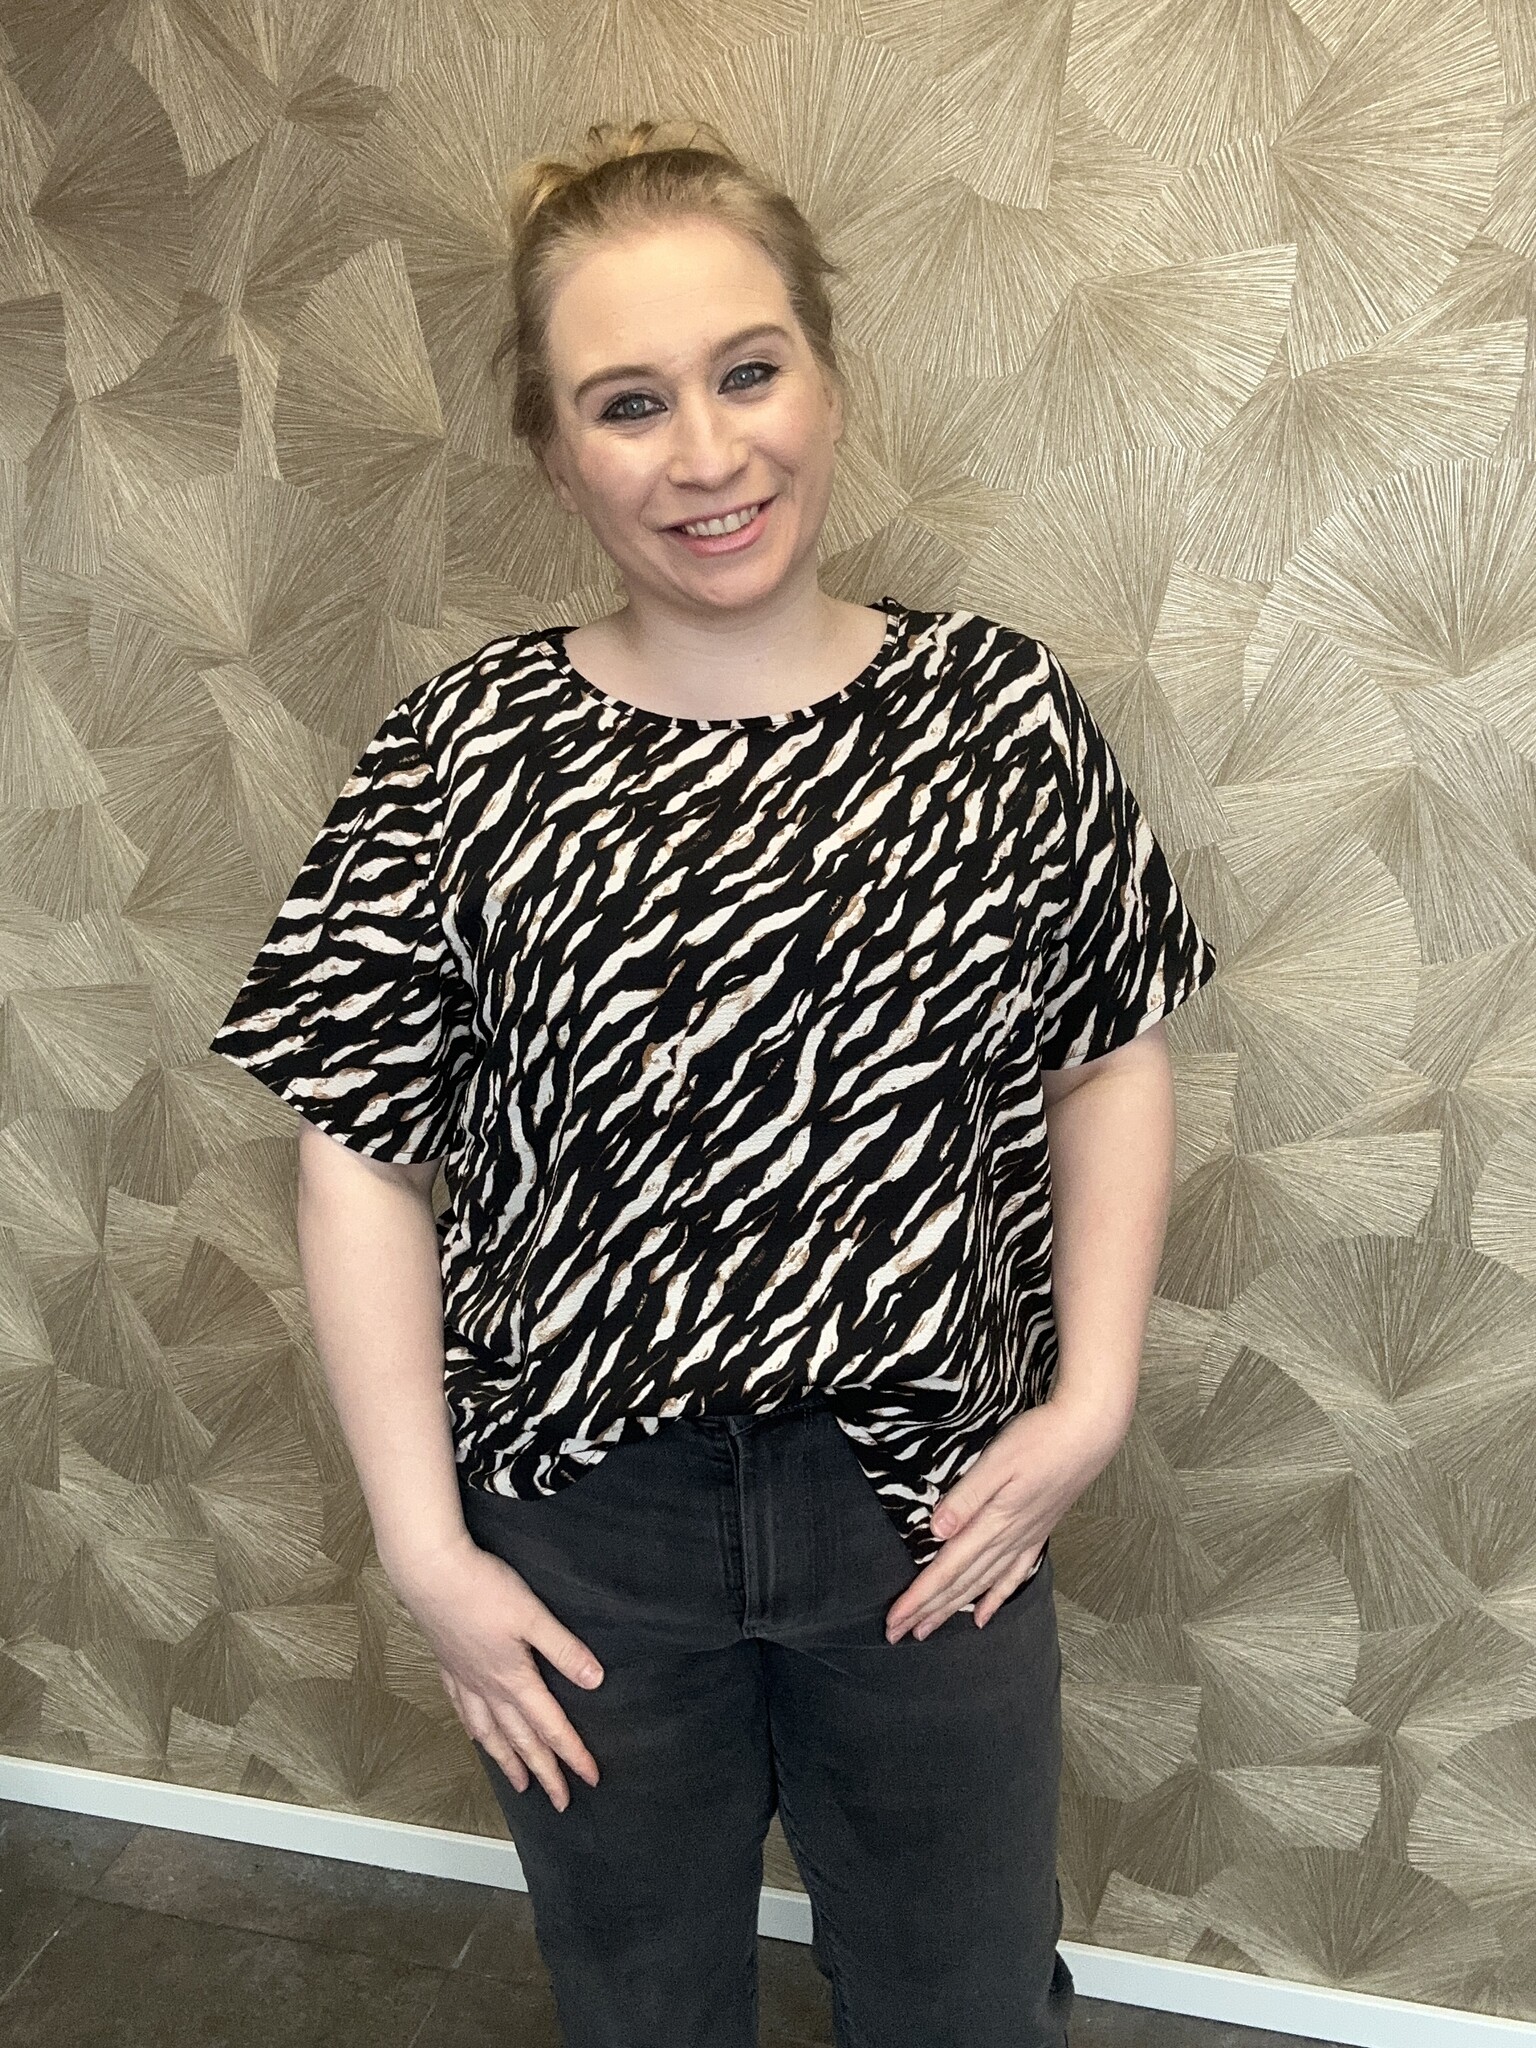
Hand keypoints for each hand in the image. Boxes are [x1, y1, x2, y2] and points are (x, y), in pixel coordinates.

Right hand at [395, 1536, 606, 1811]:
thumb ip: (564, 1649)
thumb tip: (595, 1680)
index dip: (573, 1755)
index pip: (550, 1727)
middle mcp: (488, 1688)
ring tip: (517, 1783)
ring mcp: (465, 1679)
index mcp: (514, 1678)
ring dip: (506, 1760)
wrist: (429, 1574)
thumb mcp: (533, 1615)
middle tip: (559, 1801)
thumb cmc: (482, 1589)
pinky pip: (463, 1710)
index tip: (590, 1780)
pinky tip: (476, 1734)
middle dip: (543, 1772)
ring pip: (489, 1733)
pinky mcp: (448, 1665)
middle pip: (521, 1740)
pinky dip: (474, 1730)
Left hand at [884, 1388, 1128, 1642]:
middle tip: (897, 1635)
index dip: (919, 1597)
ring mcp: (1025, 1539)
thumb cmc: (1040, 1440)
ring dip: (953, 1609)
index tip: (895, 1620)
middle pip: (960, 1584)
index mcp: (994, 1523)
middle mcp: (1008, 1539)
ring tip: (929, 1630)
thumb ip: (966, 1497)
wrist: (1088, 1435)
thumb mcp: (997, 1461)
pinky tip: (982, 1616)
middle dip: (927, 1611)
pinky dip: (995, 1598)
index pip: (947, 1568)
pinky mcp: (1037, 1533)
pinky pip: (1012, 1576)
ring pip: (982, 1584)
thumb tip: (936, 1531)